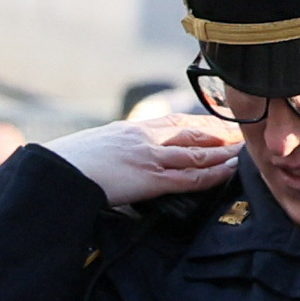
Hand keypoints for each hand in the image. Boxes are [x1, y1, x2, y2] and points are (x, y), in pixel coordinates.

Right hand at [42, 115, 240, 210]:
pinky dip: (211, 174)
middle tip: (242, 136)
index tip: (220, 125)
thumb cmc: (68, 164)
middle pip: (192, 132)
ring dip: (223, 153)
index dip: (202, 123)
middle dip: (220, 134)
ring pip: (197, 153)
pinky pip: (188, 176)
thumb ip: (116, 149)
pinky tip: (227, 172)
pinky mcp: (149, 178)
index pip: (176, 122)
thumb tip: (123, 159)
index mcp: (131, 129)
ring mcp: (149, 157)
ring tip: (243, 154)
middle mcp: (145, 138)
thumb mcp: (96, 148)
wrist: (57, 173)